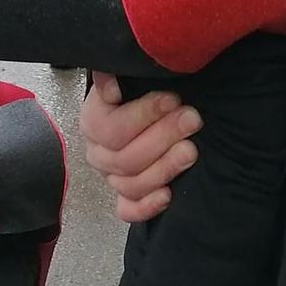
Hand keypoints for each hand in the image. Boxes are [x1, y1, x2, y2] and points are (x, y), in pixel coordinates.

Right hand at [82, 72, 202, 222]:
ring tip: (190, 150)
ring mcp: (111, 177)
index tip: (172, 99)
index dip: (144, 115)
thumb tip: (110, 84)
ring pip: (131, 184)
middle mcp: (99, 153)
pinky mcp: (126, 196)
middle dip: (163, 137)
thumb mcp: (127, 75)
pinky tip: (168, 195)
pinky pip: (128, 210)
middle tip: (191, 120)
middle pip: (125, 158)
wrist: (139, 105)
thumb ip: (114, 75)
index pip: (112, 128)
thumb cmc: (136, 89)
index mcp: (93, 123)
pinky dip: (147, 206)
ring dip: (164, 168)